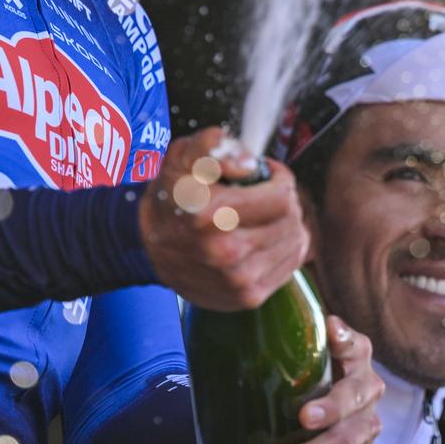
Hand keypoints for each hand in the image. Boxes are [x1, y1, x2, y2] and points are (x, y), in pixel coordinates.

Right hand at [138, 127, 308, 310]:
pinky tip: (265, 238)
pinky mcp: (248, 297)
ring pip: (295, 241)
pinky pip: (290, 266)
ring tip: (265, 216)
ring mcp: (239, 279)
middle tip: (268, 194)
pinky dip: (284, 248)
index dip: (280, 178)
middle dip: (285, 199)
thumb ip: (214, 146)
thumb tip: (249, 164)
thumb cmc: (172, 199)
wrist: (150, 248)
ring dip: (287, 223)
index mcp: (210, 214)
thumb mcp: (181, 157)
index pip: (280, 196)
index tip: (268, 174)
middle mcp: (226, 251)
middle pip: (290, 218)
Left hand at [263, 316, 382, 443]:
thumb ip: (315, 327)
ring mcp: (368, 423)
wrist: (321, 364)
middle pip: (347, 429)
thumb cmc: (308, 345)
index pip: (352, 371)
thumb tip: (330, 327)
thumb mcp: (309, 329)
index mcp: (358, 352)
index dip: (332, 400)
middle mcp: (369, 389)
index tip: (304, 418)